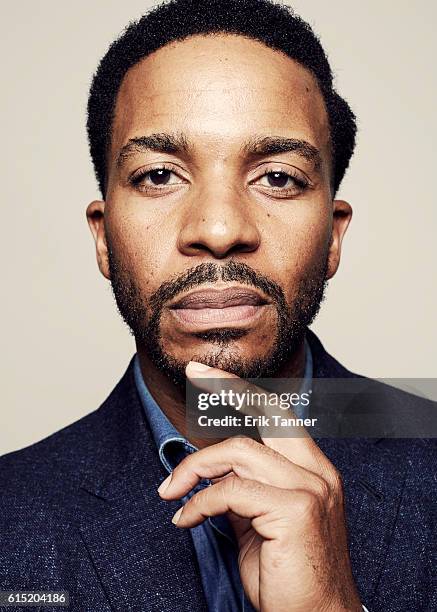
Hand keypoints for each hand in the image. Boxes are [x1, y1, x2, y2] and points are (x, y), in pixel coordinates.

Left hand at [158, 362, 361, 611]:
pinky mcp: (296, 510)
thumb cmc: (287, 575)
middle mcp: (317, 472)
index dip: (242, 390)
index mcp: (313, 470)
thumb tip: (209, 471)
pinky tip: (186, 519)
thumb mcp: (260, 522)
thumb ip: (243, 489)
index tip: (210, 374)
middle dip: (226, 386)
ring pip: (239, 452)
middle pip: (266, 413)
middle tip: (192, 373)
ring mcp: (310, 489)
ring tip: (172, 493)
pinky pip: (231, 491)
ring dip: (195, 469)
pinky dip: (200, 502)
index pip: (278, 415)